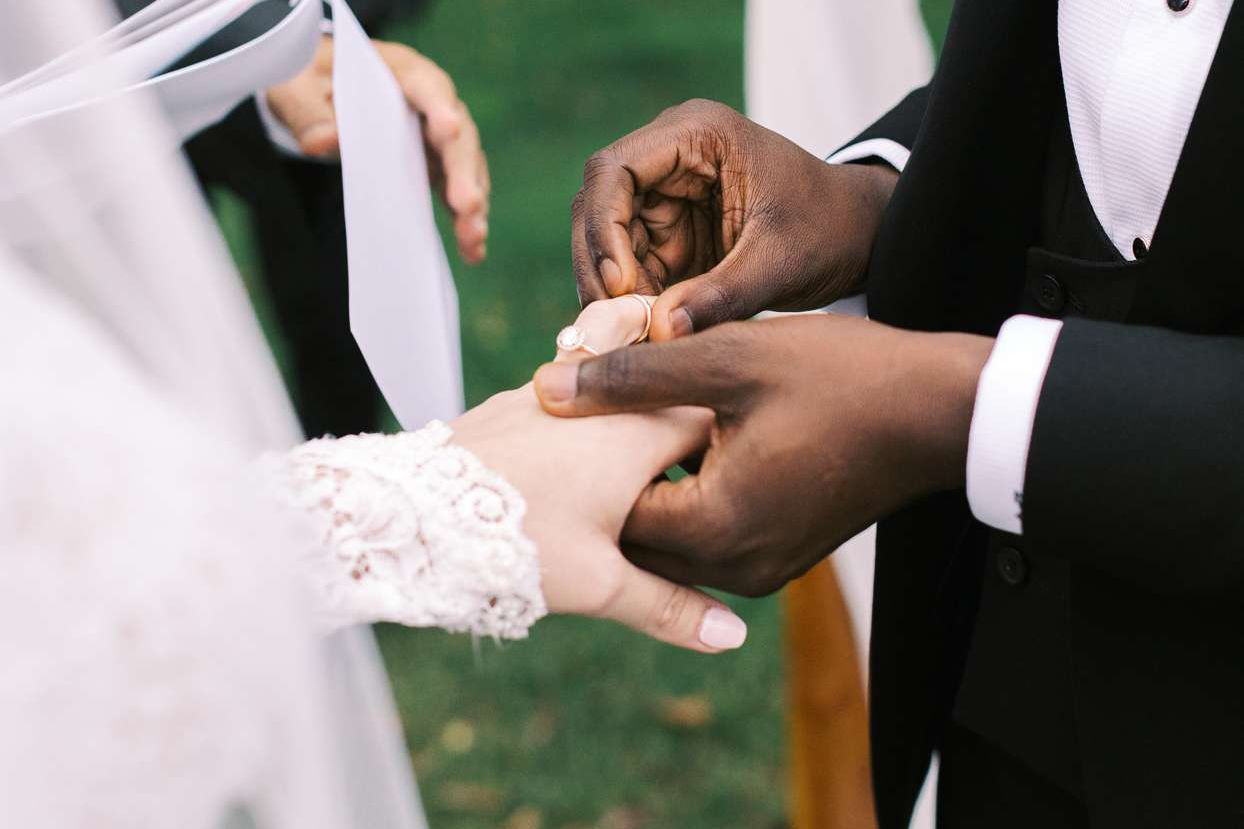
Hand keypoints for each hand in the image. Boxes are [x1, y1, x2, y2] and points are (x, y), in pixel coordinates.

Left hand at [266, 37, 489, 262]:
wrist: (315, 91)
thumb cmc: (308, 80)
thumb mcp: (296, 89)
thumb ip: (309, 113)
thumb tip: (325, 142)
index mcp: (399, 71)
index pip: (426, 85)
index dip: (440, 107)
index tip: (450, 129)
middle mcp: (428, 103)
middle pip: (457, 136)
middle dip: (464, 172)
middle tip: (469, 205)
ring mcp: (435, 137)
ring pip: (465, 169)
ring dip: (472, 204)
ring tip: (474, 237)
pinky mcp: (434, 166)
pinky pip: (454, 193)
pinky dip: (463, 221)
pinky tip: (473, 251)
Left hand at [450, 296, 747, 651]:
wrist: (408, 515)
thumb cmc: (513, 547)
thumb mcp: (600, 585)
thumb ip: (671, 607)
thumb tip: (732, 637)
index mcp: (639, 432)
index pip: (714, 420)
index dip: (729, 452)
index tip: (732, 483)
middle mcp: (602, 398)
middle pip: (668, 404)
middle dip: (683, 444)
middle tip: (687, 489)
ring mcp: (554, 392)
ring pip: (618, 400)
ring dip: (632, 434)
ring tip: (630, 488)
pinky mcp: (515, 402)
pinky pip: (572, 404)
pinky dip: (587, 429)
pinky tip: (573, 474)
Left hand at [532, 314, 992, 595]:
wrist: (938, 411)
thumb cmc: (840, 377)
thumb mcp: (726, 360)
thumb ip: (631, 376)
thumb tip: (547, 386)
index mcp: (717, 528)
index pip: (608, 516)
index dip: (579, 460)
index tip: (566, 415)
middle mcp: (737, 567)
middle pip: (635, 537)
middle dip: (606, 482)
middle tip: (589, 421)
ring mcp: (763, 568)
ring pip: (670, 539)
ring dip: (645, 487)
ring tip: (628, 424)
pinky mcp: (780, 555)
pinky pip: (707, 538)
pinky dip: (683, 496)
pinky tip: (679, 441)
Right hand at [571, 99, 896, 337]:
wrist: (858, 236)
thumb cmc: (830, 229)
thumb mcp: (780, 261)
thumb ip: (722, 294)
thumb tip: (660, 333)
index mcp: (697, 134)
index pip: (614, 170)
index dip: (602, 227)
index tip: (619, 284)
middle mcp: (669, 157)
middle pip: (597, 206)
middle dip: (598, 267)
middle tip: (609, 326)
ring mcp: (665, 195)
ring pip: (605, 242)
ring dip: (610, 291)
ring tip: (628, 337)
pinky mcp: (667, 233)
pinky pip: (629, 267)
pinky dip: (630, 302)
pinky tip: (639, 335)